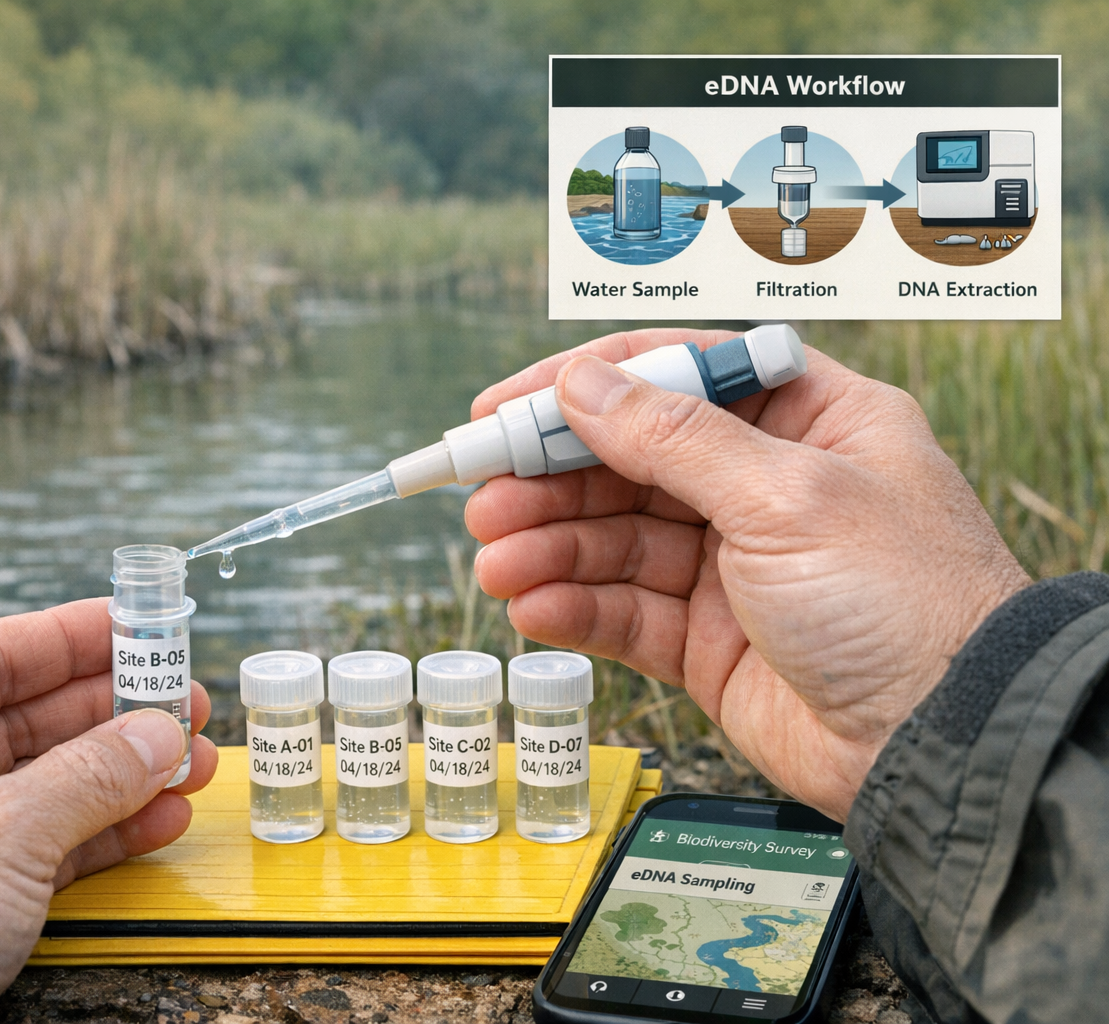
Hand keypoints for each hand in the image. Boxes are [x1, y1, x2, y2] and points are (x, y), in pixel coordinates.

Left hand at [0, 598, 217, 1023]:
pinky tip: (152, 822)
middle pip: (19, 720)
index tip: (134, 627)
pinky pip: (30, 847)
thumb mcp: (2, 833)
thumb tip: (154, 737)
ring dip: (116, 777)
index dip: (68, 637)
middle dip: (109, 714)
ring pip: (34, 788)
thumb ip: (91, 775)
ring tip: (184, 768)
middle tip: (177, 704)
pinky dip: (92, 835)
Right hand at [466, 330, 1028, 818]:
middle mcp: (765, 487)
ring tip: (495, 561)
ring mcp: (733, 566)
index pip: (677, 376)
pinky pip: (624, 611)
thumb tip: (582, 384)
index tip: (506, 409)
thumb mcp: (788, 496)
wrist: (945, 745)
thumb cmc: (908, 603)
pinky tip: (533, 607)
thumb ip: (674, 440)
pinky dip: (575, 607)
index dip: (587, 386)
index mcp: (808, 421)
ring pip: (616, 539)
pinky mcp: (708, 641)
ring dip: (551, 547)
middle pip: (631, 460)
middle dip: (552, 478)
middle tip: (485, 498)